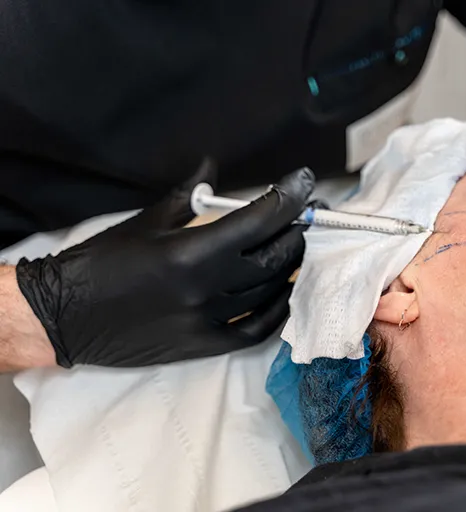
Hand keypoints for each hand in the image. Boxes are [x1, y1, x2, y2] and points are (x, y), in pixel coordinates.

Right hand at [15, 160, 313, 366]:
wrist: (65, 316)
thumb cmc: (103, 262)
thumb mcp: (147, 222)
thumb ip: (188, 195)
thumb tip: (211, 166)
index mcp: (191, 250)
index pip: (259, 219)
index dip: (289, 197)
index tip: (303, 182)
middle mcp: (206, 287)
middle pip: (274, 257)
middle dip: (294, 232)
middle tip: (301, 216)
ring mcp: (207, 321)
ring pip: (270, 292)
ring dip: (290, 267)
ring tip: (294, 248)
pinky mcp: (202, 347)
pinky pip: (254, 331)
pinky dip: (276, 311)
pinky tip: (284, 292)